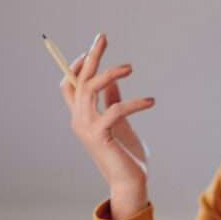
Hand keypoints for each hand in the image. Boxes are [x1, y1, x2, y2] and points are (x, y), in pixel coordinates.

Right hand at [59, 33, 154, 206]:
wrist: (129, 183)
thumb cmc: (126, 154)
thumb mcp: (120, 122)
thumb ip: (112, 101)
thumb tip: (113, 80)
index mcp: (81, 116)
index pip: (70, 84)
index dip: (77, 65)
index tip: (93, 49)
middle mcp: (79, 120)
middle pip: (79, 79)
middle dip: (91, 56)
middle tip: (103, 36)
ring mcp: (87, 128)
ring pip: (91, 89)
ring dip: (110, 73)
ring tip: (130, 67)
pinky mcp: (100, 135)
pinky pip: (115, 109)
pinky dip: (134, 102)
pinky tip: (151, 101)